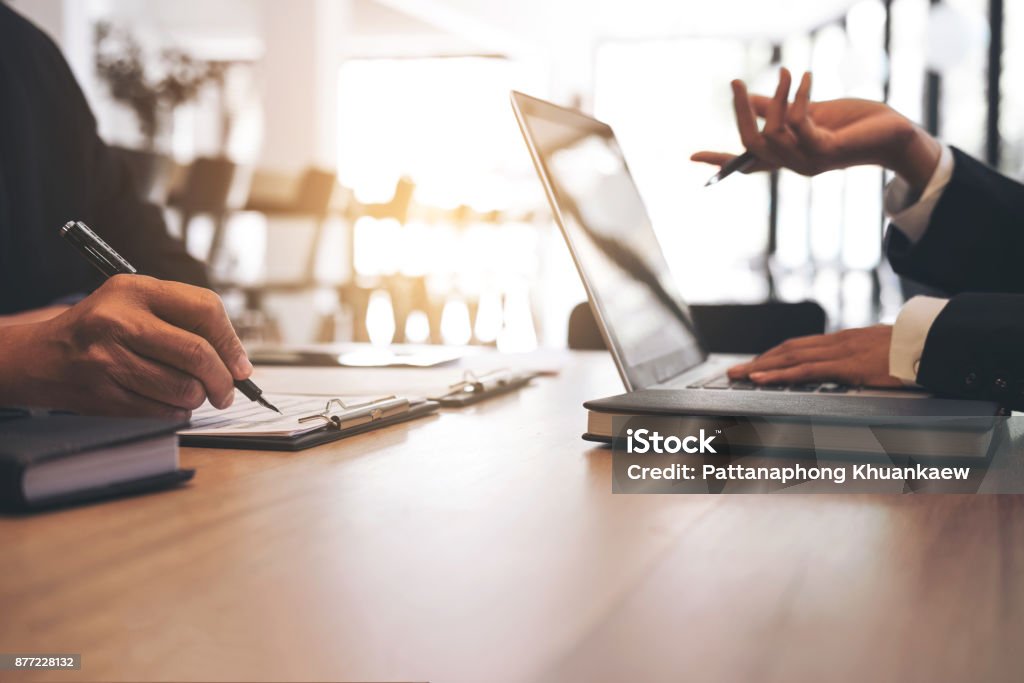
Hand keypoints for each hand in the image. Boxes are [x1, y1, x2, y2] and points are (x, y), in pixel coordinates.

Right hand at [0, 275, 251, 417]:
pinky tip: (169, 402)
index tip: (241, 365)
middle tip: (227, 391)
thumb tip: (237, 360)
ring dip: (199, 398)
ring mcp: (109, 360)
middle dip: (223, 380)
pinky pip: (163, 411)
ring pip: (184, 388)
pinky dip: (177, 411)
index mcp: (135, 290)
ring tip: (193, 393)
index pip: (205, 309)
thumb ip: (185, 318)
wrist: (42, 356)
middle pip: (198, 354)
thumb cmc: (102, 327)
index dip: (232, 342)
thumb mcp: (136, 302)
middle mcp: (120, 322)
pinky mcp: (104, 394)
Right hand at [691, 68, 941, 192]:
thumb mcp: (807, 110)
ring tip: (790, 73)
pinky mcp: (824, 153)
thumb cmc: (852, 122)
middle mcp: (793, 165)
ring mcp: (808, 163)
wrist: (892, 132)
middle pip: (750, 145)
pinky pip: (796, 123)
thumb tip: (748, 98)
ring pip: (773, 132)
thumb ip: (776, 107)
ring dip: (779, 97)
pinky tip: (806, 79)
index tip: (692, 156)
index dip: (719, 160)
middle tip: (736, 81)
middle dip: (739, 112)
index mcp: (787, 156)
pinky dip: (798, 97)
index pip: (746, 162)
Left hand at [727, 325, 901, 387]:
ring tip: (738, 375)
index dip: (775, 355)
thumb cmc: (914, 351)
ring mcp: (840, 352)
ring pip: (790, 357)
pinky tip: (762, 378)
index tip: (756, 364)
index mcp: (844, 340)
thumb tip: (858, 368)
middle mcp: (837, 342)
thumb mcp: (883, 353)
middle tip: (735, 371)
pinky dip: (779, 373)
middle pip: (788, 349)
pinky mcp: (847, 365)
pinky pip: (805, 370)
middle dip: (759, 360)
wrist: (935, 343)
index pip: (800, 346)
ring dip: (760, 366)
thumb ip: (865, 359)